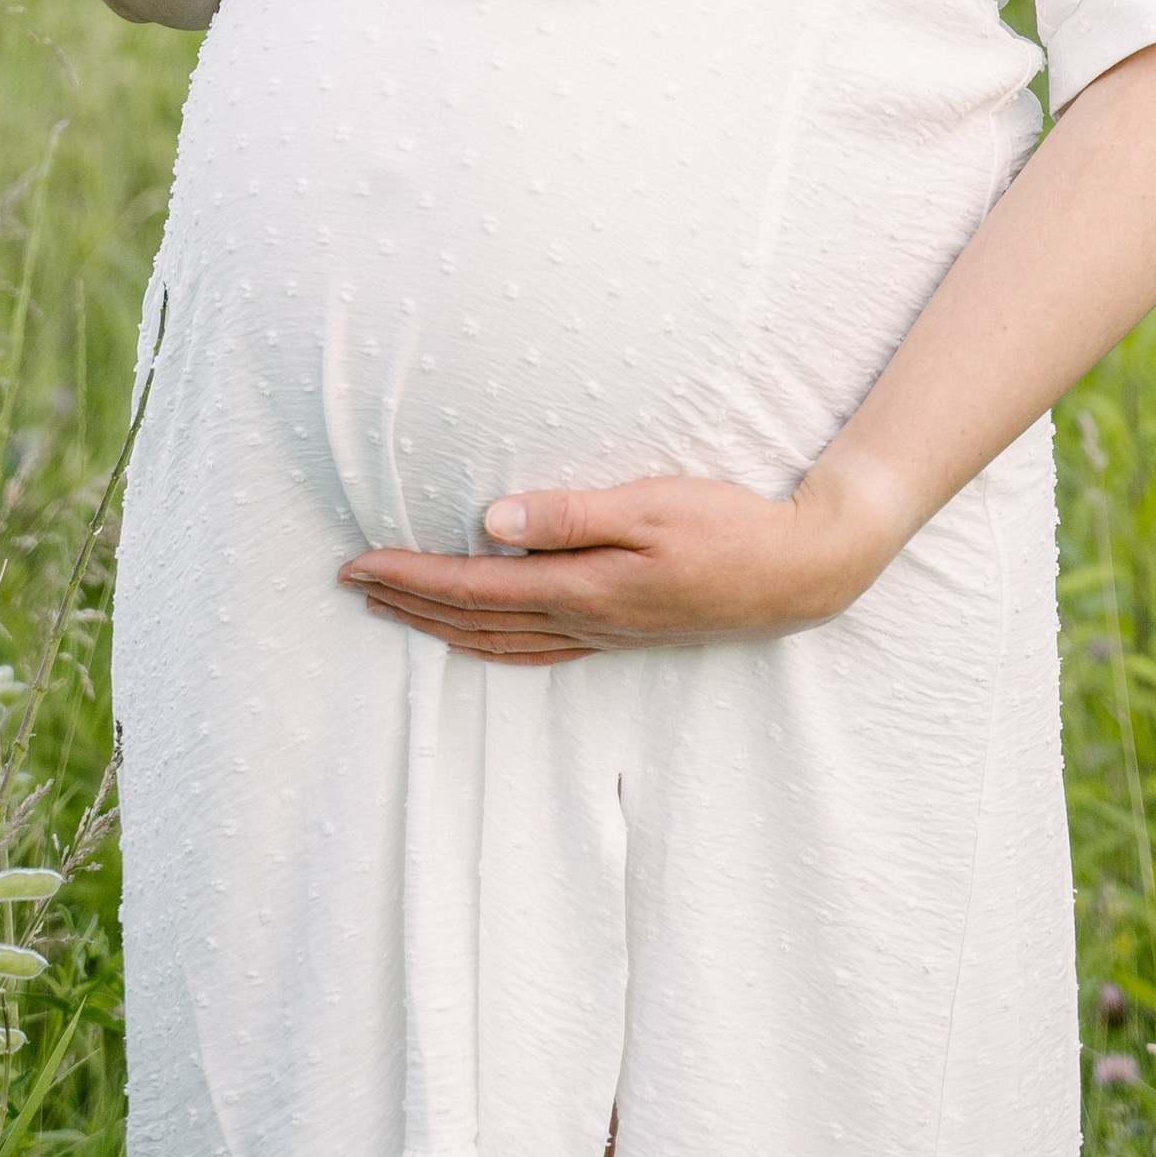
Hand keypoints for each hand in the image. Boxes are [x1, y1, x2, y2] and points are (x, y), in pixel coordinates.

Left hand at [337, 458, 911, 662]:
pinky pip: (537, 651)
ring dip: (440, 627)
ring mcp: (606, 636)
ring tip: (397, 609)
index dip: (411, 577)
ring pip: (500, 643)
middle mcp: (586, 622)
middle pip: (475, 622)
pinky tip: (483, 639)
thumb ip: (570, 515)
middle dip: (409, 602)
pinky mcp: (626, 635)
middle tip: (352, 583)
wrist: (802, 571)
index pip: (475, 588)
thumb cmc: (731, 526)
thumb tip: (490, 521)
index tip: (358, 563)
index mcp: (584, 589)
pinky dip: (492, 647)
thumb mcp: (651, 505)